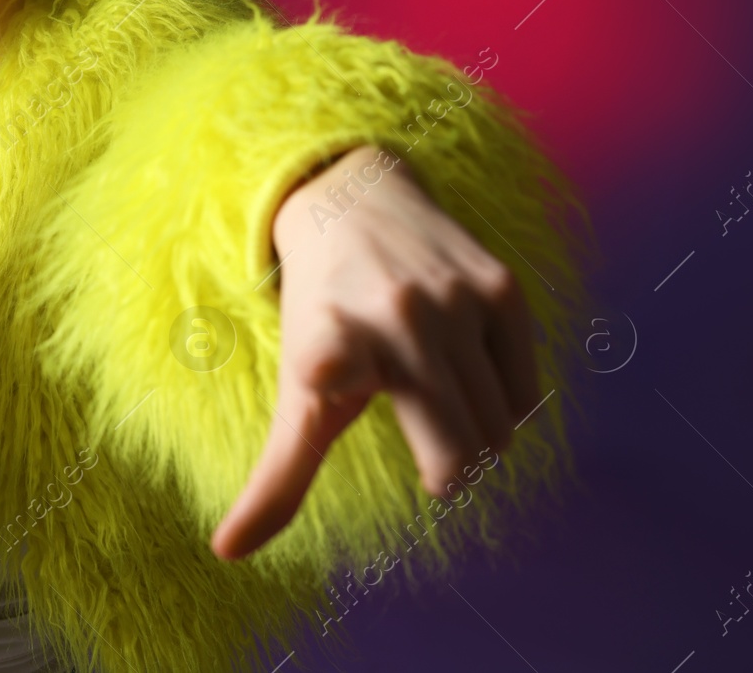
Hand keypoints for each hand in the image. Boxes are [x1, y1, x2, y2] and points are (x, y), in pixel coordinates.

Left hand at [209, 145, 538, 559]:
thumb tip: (227, 554)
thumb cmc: (321, 315)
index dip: (349, 398)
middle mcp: (396, 320)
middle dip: (450, 467)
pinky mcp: (502, 287)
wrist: (350, 198)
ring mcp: (455, 301)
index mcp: (331, 349)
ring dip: (478, 433)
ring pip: (502, 427)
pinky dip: (505, 402)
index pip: (338, 379)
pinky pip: (526, 392)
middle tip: (427, 443)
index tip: (346, 396)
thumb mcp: (297, 392)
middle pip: (464, 455)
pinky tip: (467, 368)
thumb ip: (277, 479)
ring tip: (441, 397)